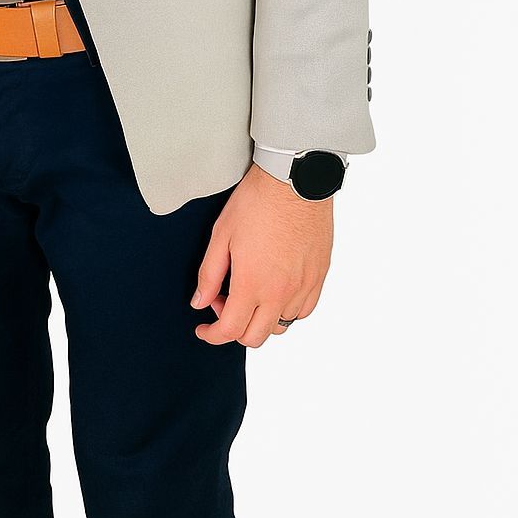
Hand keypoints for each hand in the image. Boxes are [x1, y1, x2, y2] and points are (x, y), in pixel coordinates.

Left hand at [191, 163, 332, 347]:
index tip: (203, 329)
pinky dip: (286, 310)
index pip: (230, 330)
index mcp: (253, 283)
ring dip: (260, 319)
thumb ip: (209, 274)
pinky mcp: (319, 277)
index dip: (212, 336)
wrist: (294, 180)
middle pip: (256, 337)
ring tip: (249, 291)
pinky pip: (303, 310)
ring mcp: (303, 286)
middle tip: (222, 301)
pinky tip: (274, 289)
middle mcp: (281, 292)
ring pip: (281, 326)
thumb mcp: (221, 234)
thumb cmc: (257, 201)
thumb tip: (199, 302)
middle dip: (233, 329)